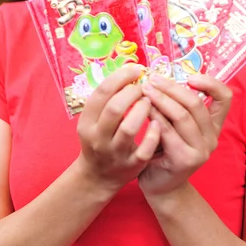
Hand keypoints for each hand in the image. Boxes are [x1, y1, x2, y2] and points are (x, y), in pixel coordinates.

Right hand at [75, 64, 160, 193]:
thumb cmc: (101, 138)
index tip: (135, 70)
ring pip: (129, 128)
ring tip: (149, 101)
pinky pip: (144, 150)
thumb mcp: (95, 119)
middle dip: (132, 92)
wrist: (98, 176)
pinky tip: (158, 123)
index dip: (120, 77)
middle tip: (143, 87)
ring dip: (142, 110)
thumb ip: (108, 99)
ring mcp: (115, 152)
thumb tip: (131, 70)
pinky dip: (153, 135)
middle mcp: (98, 137)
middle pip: (114, 108)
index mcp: (87, 121)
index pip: (101, 93)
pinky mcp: (131, 165)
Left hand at [138, 73, 231, 197]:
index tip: (190, 76)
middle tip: (153, 79)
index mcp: (213, 125)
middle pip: (196, 102)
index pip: (225, 97)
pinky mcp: (186, 160)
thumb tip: (160, 76)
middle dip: (172, 87)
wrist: (161, 186)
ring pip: (182, 115)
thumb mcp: (175, 125)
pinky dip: (155, 117)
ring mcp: (201, 150)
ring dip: (161, 99)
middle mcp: (212, 137)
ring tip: (145, 90)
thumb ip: (175, 105)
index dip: (211, 83)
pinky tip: (144, 109)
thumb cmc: (165, 149)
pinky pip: (169, 132)